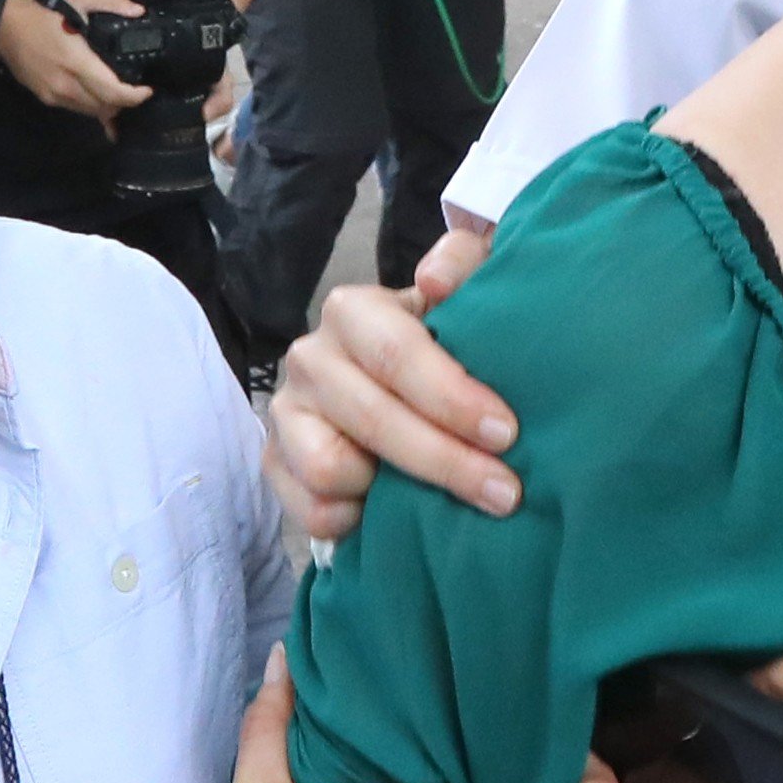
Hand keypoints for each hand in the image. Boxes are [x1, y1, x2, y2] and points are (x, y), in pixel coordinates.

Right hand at [0, 0, 146, 120]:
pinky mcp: (46, 98)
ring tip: (119, 92)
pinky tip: (99, 98)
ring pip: (90, 112)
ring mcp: (54, 94)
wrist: (3, 27)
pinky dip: (92, 105)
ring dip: (108, 106)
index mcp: (76, 61)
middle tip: (136, 90)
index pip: (112, 92)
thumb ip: (110, 1)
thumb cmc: (43, 10)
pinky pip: (76, 109)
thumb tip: (139, 12)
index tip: (148, 89)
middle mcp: (66, 84)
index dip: (134, 96)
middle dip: (124, 103)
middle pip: (104, 107)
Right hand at [264, 219, 508, 542]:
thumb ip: (462, 262)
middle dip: (447, 462)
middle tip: (505, 492)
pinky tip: (390, 510)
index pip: (395, 354)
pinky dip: (356, 519)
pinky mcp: (276, 466)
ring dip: (393, 492)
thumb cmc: (440, 341)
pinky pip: (312, 510)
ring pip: (330, 470)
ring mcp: (287, 415)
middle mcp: (310, 358)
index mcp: (352, 311)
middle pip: (373, 419)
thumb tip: (436, 280)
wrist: (396, 386)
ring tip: (438, 496)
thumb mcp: (462, 290)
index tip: (506, 432)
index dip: (452, 397)